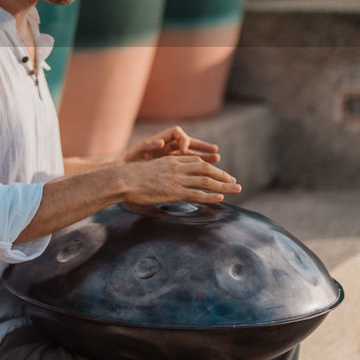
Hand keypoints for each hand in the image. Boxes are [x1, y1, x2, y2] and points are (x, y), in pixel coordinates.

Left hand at [123, 125, 218, 163]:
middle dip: (201, 147)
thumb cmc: (127, 160)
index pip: (177, 133)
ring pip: (190, 155)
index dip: (183, 140)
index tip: (184, 150)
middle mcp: (167, 146)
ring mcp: (170, 157)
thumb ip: (148, 146)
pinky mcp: (171, 167)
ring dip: (202, 157)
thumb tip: (159, 141)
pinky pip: (186, 166)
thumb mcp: (135, 153)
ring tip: (216, 159)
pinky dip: (195, 168)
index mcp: (160, 139)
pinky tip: (205, 174)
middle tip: (215, 151)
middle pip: (188, 143)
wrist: (122, 171)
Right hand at [123, 154, 241, 206]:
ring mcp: (177, 179)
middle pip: (205, 169)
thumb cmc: (130, 178)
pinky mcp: (174, 191)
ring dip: (223, 185)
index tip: (220, 173)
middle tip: (234, 181)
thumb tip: (164, 182)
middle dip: (222, 175)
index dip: (210, 168)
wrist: (123, 179)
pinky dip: (210, 196)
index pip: (196, 162)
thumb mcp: (149, 171)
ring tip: (236, 189)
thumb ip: (160, 174)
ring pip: (205, 181)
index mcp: (171, 161)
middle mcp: (177, 168)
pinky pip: (197, 194)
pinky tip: (221, 198)